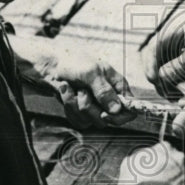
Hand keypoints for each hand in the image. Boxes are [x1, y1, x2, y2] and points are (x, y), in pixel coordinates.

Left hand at [13, 36, 134, 128]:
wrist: (54, 66)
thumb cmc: (75, 63)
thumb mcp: (91, 73)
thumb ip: (104, 91)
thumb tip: (116, 110)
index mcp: (118, 88)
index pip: (130, 110)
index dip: (121, 116)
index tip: (105, 114)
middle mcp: (109, 100)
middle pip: (109, 120)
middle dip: (90, 107)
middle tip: (82, 91)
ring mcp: (96, 108)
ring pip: (91, 121)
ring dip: (76, 104)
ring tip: (73, 88)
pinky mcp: (82, 113)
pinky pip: (78, 121)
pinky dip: (69, 106)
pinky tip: (67, 92)